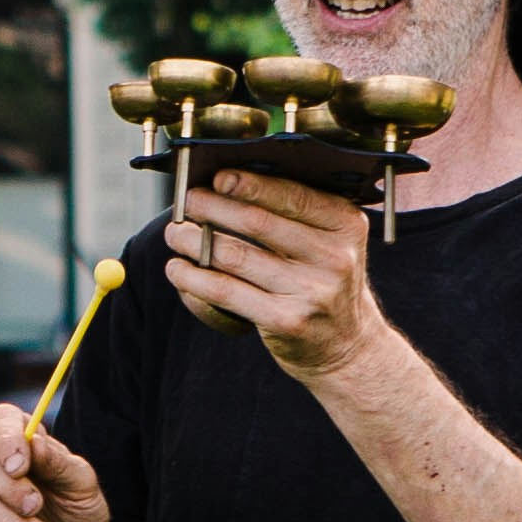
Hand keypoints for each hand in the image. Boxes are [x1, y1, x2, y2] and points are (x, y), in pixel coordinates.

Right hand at [0, 412, 118, 521]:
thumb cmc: (78, 513)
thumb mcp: (82, 486)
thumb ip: (58, 462)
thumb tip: (33, 442)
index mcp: (20, 440)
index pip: (1, 418)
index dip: (6, 437)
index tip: (22, 466)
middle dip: (5, 484)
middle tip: (35, 506)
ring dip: (10, 520)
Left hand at [159, 166, 377, 377]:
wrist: (344, 344)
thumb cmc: (321, 280)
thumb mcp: (328, 241)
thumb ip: (293, 212)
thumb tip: (227, 181)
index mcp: (346, 225)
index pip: (292, 195)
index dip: (250, 184)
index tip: (217, 177)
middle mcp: (335, 257)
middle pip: (258, 222)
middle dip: (213, 207)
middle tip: (187, 202)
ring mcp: (312, 292)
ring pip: (236, 256)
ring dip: (194, 240)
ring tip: (175, 233)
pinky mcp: (287, 321)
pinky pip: (227, 292)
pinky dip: (194, 278)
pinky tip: (178, 269)